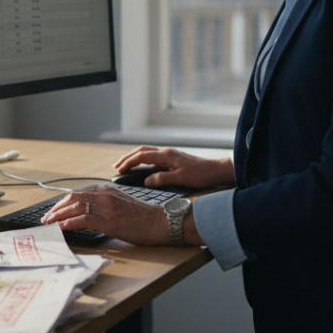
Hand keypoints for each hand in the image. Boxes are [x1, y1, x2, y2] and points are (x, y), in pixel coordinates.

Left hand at [41, 186, 176, 245]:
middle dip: (56, 208)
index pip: (78, 193)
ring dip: (58, 216)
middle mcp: (104, 195)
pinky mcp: (109, 220)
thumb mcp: (121, 205)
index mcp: (107, 191)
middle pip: (72, 198)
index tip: (54, 211)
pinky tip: (61, 228)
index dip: (62, 202)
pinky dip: (70, 223)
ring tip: (48, 224)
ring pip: (75, 207)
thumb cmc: (143, 217)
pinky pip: (84, 219)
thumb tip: (89, 214)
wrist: (160, 222)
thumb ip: (105, 205)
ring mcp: (106, 207)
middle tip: (46, 218)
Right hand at [114, 146, 233, 190]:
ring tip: (125, 166)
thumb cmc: (201, 174)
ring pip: (147, 152)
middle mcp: (166, 152)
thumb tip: (146, 181)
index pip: (141, 156)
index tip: (119, 170)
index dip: (128, 163)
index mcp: (166, 155)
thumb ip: (162, 179)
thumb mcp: (180, 179)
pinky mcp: (173, 159)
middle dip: (128, 158)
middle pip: (142, 151)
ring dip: (134, 158)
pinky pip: (153, 157)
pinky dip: (143, 160)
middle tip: (116, 167)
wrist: (216, 170)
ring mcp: (170, 155)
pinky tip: (141, 167)